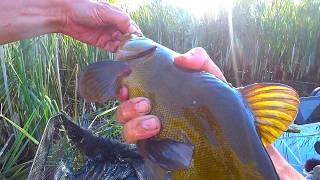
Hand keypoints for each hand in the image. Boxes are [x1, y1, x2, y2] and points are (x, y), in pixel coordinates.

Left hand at [0, 0, 140, 50]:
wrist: (65, 15)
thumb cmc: (84, 8)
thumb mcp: (106, 11)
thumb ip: (121, 20)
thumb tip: (133, 30)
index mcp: (119, 16)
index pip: (134, 28)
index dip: (138, 36)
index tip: (141, 44)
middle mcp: (116, 26)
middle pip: (130, 38)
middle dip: (132, 44)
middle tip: (134, 50)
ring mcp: (110, 35)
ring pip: (123, 45)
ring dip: (125, 49)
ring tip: (125, 51)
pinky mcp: (103, 43)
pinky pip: (114, 49)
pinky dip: (117, 52)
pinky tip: (118, 53)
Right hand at [116, 47, 303, 178]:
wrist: (229, 122)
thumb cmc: (214, 95)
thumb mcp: (209, 73)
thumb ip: (198, 59)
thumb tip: (180, 59)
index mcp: (156, 93)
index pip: (129, 90)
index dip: (120, 87)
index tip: (124, 85)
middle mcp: (150, 112)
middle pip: (123, 112)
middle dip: (128, 108)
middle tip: (145, 104)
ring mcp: (153, 131)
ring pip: (127, 131)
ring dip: (134, 126)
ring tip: (154, 123)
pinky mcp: (160, 147)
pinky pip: (143, 147)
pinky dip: (143, 140)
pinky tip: (157, 134)